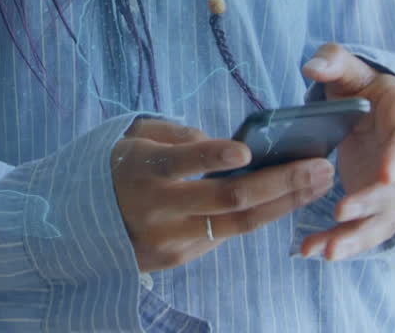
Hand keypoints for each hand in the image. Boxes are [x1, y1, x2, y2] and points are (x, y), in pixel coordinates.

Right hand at [111, 118, 333, 272]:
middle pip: (227, 199)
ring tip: (318, 183)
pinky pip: (224, 236)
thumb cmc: (118, 167)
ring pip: (237, 225)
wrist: (74, 224)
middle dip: (280, 183)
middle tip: (320, 166)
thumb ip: (176, 136)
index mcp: (142, 168)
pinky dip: (258, 216)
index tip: (246, 151)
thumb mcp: (134, 138)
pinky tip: (287, 199)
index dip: (213, 156)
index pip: (181, 162)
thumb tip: (220, 146)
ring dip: (284, 204)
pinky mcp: (177, 259)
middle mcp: (157, 208)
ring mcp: (169, 239)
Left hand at [297, 42, 394, 260]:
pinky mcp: (374, 206)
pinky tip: (312, 252)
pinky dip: (341, 243)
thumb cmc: (361, 86)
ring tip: (326, 252)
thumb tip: (311, 66)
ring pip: (384, 220)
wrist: (373, 109)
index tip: (384, 175)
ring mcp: (391, 187)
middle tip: (342, 213)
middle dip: (371, 204)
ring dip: (357, 238)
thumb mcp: (348, 67)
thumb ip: (332, 60)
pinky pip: (363, 231)